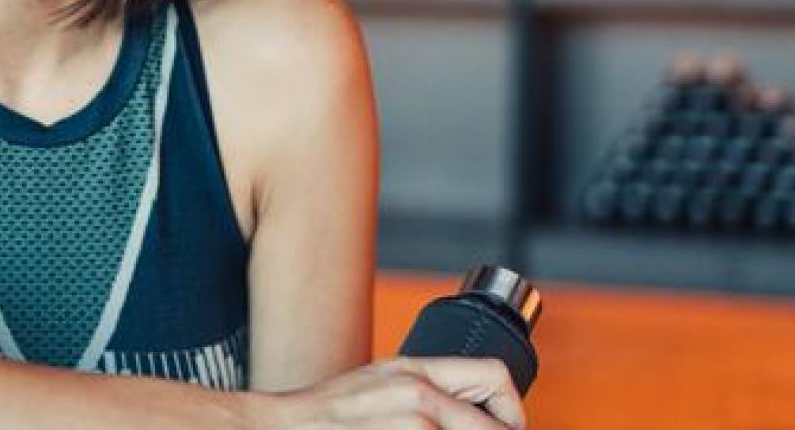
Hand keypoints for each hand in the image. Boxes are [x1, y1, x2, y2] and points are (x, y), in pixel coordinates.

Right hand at [256, 356, 525, 429]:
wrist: (282, 429)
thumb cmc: (325, 416)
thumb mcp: (379, 383)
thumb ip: (425, 391)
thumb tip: (471, 412)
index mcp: (416, 371)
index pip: (495, 376)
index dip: (512, 410)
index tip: (506, 427)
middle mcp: (419, 395)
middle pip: (494, 425)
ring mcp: (411, 425)